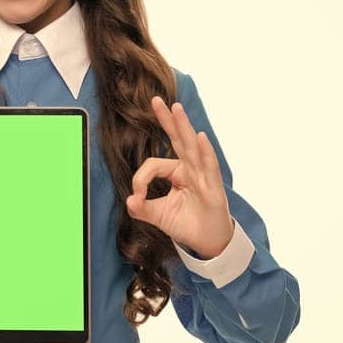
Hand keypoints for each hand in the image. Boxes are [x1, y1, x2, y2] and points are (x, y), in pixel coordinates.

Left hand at [125, 96, 233, 258]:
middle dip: (167, 120)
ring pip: (192, 147)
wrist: (207, 243)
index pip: (154, 164)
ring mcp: (203, 176)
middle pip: (177, 140)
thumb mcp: (159, 215)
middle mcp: (190, 169)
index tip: (136, 196)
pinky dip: (205, 152)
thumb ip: (142, 207)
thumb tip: (129, 200)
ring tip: (176, 108)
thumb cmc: (187, 223)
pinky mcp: (213, 188)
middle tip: (155, 100)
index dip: (141, 178)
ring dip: (183, 127)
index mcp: (177, 172)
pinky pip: (209, 167)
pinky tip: (200, 137)